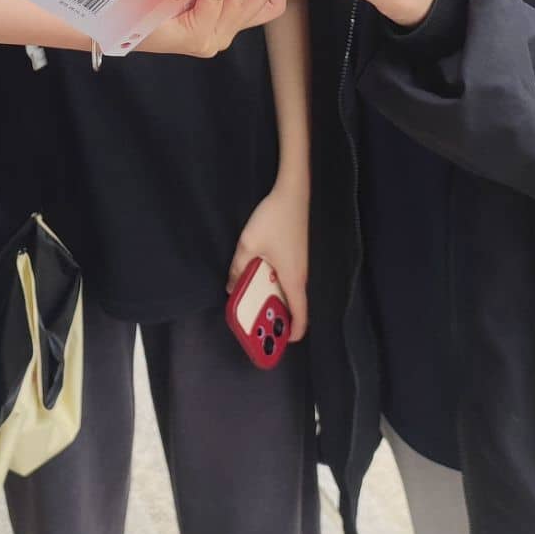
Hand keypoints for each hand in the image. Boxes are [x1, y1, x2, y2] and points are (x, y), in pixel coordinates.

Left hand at [230, 177, 308, 342]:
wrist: (294, 191)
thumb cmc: (275, 219)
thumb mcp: (248, 245)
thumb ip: (238, 268)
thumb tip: (232, 287)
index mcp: (294, 279)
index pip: (301, 316)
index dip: (293, 333)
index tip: (280, 342)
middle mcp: (302, 275)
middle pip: (295, 306)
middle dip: (278, 318)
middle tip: (259, 322)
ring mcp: (302, 264)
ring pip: (291, 291)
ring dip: (277, 299)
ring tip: (255, 302)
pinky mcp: (299, 253)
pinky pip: (289, 277)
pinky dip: (278, 284)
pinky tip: (261, 276)